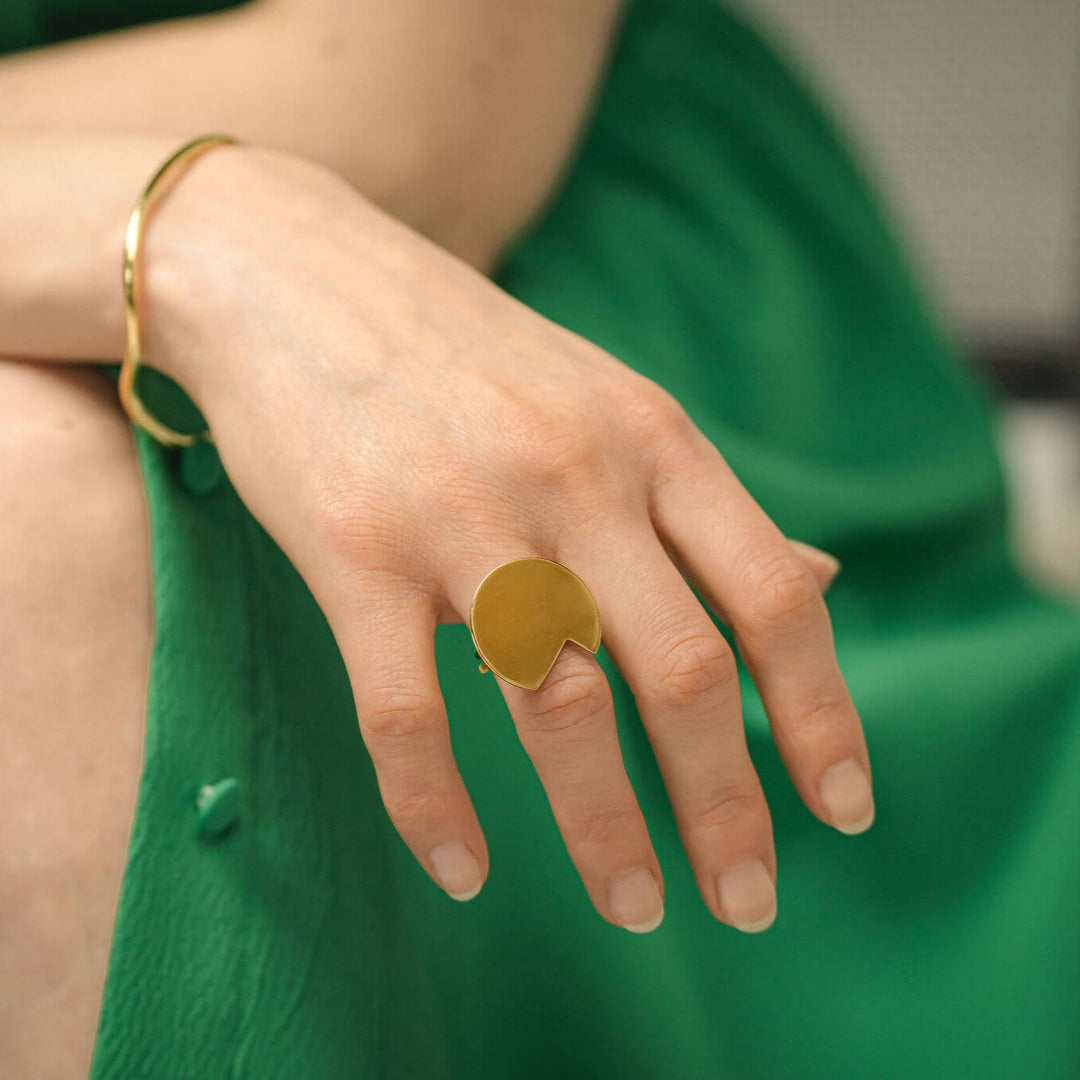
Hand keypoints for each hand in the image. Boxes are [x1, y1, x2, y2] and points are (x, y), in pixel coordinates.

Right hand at [144, 144, 872, 933]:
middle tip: (747, 904)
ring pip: (558, 710)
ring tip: (636, 907)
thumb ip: (706, 504)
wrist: (295, 276)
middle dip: (729, 807)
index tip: (843, 812)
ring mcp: (461, 517)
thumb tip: (820, 583)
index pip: (773, 597)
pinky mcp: (353, 554)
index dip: (822, 715)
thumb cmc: (464, 354)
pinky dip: (435, 809)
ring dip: (606, 832)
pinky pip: (406, 715)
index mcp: (653, 441)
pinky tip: (461, 870)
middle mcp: (574, 479)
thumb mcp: (610, 402)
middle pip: (684, 673)